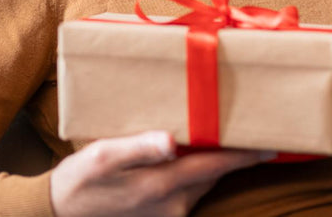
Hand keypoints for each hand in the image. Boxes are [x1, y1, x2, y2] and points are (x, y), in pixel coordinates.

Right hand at [50, 131, 271, 216]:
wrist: (59, 214)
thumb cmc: (79, 180)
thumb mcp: (102, 156)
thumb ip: (138, 147)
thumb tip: (169, 140)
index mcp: (161, 186)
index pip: (214, 167)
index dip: (244, 156)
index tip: (272, 146)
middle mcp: (173, 205)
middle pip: (213, 172)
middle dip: (230, 152)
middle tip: (244, 125)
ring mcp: (169, 214)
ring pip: (202, 181)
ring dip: (210, 160)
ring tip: (216, 133)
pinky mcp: (162, 216)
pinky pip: (188, 189)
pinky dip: (195, 172)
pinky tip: (186, 153)